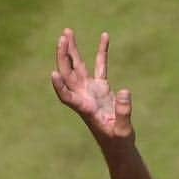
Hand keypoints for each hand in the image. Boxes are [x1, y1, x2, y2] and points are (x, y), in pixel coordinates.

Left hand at [51, 28, 133, 143]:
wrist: (119, 146)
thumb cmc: (119, 143)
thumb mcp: (123, 131)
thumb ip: (123, 112)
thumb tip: (125, 91)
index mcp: (85, 110)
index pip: (67, 97)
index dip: (59, 87)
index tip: (53, 74)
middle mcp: (84, 98)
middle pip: (68, 74)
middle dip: (63, 56)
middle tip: (63, 38)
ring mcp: (91, 91)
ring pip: (78, 67)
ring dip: (72, 50)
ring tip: (67, 32)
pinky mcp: (101, 89)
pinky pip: (100, 66)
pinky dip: (101, 52)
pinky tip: (105, 36)